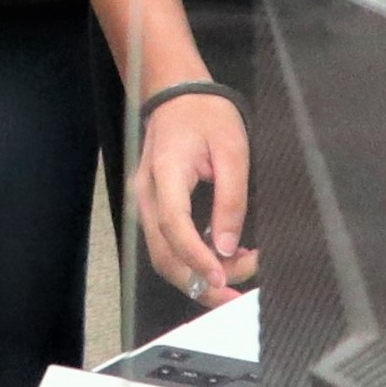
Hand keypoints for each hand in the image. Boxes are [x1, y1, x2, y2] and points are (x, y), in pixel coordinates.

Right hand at [135, 89, 256, 307]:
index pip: (175, 227)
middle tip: (239, 290)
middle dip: (200, 281)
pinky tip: (222, 259)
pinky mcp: (154, 209)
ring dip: (198, 274)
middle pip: (163, 254)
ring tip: (238, 272)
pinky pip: (168, 245)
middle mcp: (146, 195)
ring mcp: (146, 204)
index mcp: (165, 174)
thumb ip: (231, 199)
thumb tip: (228, 247)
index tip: (224, 279)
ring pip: (164, 256)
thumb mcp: (232, 150)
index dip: (198, 259)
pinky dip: (193, 261)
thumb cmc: (207, 116)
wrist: (178, 96)